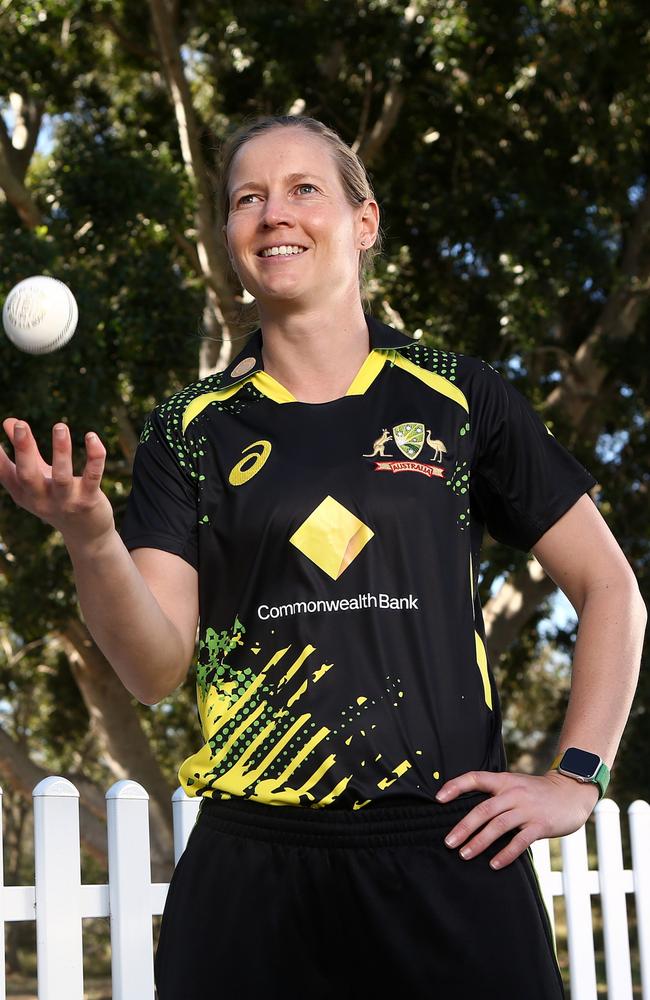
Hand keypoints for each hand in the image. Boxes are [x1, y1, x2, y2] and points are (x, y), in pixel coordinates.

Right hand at [0, 418, 114, 549]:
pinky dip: (94, 456)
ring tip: (60, 426)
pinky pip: (92, 476)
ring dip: (61, 450)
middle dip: (23, 449)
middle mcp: (41, 499)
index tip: (0, 430)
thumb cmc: (56, 498)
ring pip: (61, 476)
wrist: (85, 534)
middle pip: (27, 475)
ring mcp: (66, 501)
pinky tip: (92, 437)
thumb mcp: (37, 477)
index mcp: (24, 493)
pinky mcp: (89, 500)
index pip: (5, 473)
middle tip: (19, 425)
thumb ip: (25, 450)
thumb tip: (9, 420)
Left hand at [436, 769, 599, 869]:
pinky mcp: (540, 824)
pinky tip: (494, 864)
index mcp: (504, 781)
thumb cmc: (538, 792)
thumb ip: (497, 795)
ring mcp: (527, 809)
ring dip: (479, 842)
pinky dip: (505, 853)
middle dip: (464, 827)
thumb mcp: (515, 785)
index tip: (438, 798)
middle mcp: (513, 793)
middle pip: (483, 809)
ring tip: (465, 854)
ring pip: (498, 826)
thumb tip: (470, 814)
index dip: (455, 786)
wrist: (571, 792)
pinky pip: (519, 841)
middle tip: (448, 842)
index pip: (475, 778)